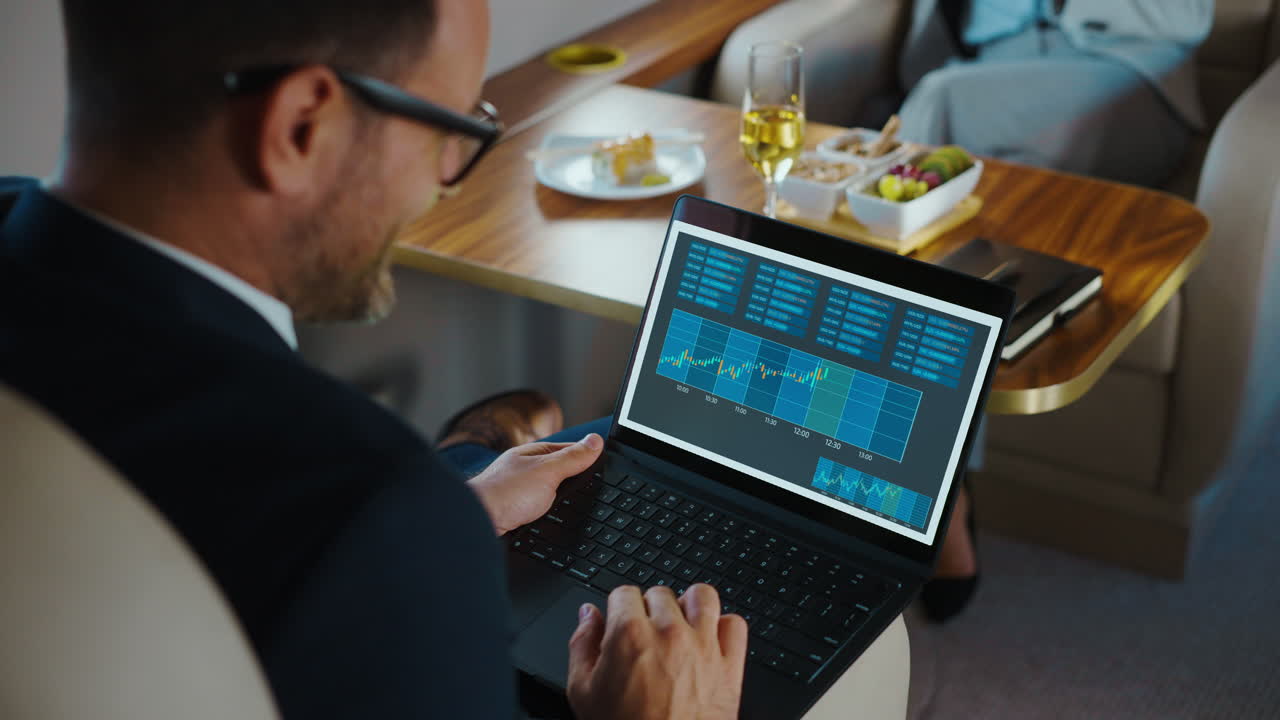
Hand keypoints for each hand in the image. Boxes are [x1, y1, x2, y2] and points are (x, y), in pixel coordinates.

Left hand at [465, 433, 602, 534]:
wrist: (476, 523)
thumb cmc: (505, 494)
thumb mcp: (548, 471)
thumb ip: (572, 457)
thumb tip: (595, 441)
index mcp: (534, 454)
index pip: (569, 450)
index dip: (587, 458)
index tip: (605, 467)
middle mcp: (526, 470)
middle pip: (561, 473)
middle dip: (575, 482)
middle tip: (591, 491)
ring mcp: (519, 491)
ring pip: (551, 494)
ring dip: (561, 501)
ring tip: (570, 507)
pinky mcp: (515, 511)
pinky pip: (540, 510)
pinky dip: (548, 515)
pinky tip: (551, 520)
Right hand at [567, 584, 747, 719]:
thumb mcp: (583, 691)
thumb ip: (582, 645)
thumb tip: (588, 615)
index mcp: (630, 635)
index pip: (624, 592)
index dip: (619, 608)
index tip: (621, 621)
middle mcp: (669, 633)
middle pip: (660, 593)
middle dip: (649, 609)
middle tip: (645, 633)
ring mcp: (704, 647)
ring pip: (702, 596)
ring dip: (689, 605)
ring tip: (680, 624)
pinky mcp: (730, 666)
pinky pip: (735, 625)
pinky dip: (723, 627)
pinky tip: (709, 640)